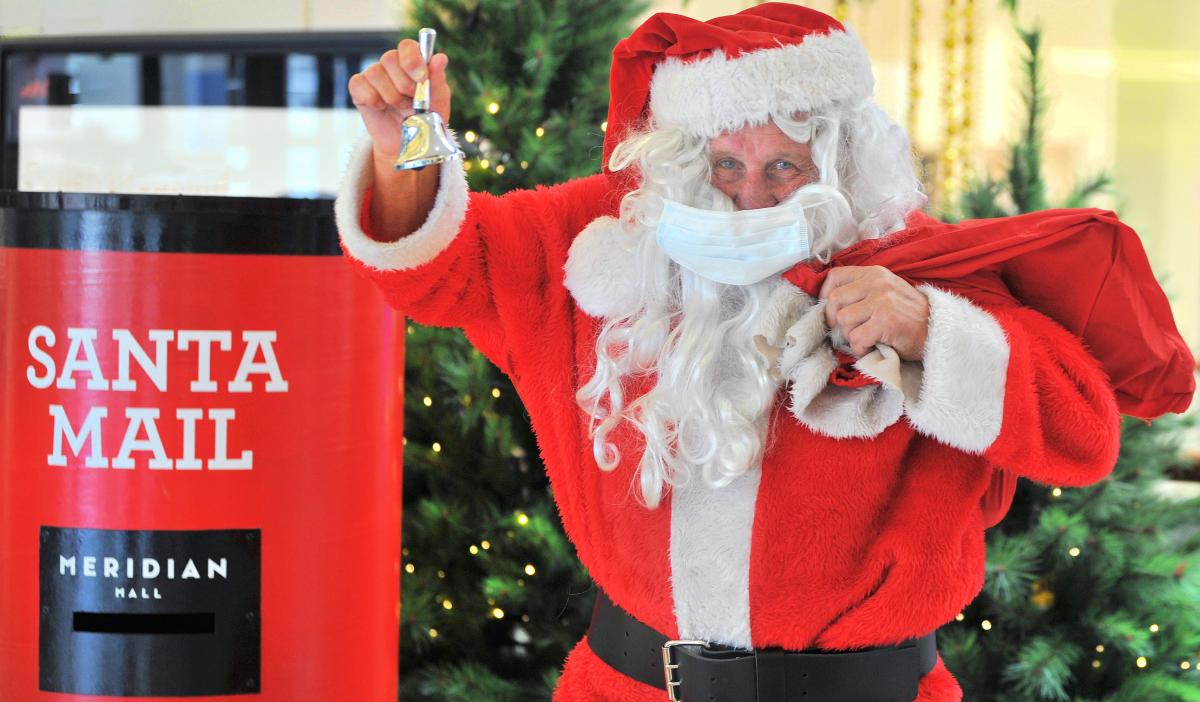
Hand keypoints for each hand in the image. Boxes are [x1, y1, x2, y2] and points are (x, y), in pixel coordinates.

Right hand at [348, 39, 452, 164]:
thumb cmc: (426, 117)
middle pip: (389, 58)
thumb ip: (437, 78)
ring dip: (391, 96)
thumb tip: (440, 57)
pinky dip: (373, 100)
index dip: (412, 60)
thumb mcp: (437, 100)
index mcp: (412, 61)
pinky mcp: (359, 88)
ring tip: (400, 108)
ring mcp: (374, 75)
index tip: (421, 78)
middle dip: (404, 84)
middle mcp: (391, 63)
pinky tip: (382, 108)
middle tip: (412, 101)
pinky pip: (360, 86)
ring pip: (375, 73)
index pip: (407, 46)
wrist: (410, 142)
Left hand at [818, 266, 929, 360]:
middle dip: (836, 320)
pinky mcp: (885, 321)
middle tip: (851, 330)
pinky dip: (861, 348)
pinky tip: (873, 346)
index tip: (833, 310)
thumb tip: (829, 301)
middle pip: (834, 300)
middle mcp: (877, 283)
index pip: (835, 276)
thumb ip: (862, 290)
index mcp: (874, 274)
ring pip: (843, 320)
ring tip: (867, 337)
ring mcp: (881, 301)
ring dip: (851, 335)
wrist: (937, 330)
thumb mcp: (886, 291)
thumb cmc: (909, 315)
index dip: (826, 295)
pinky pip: (856, 338)